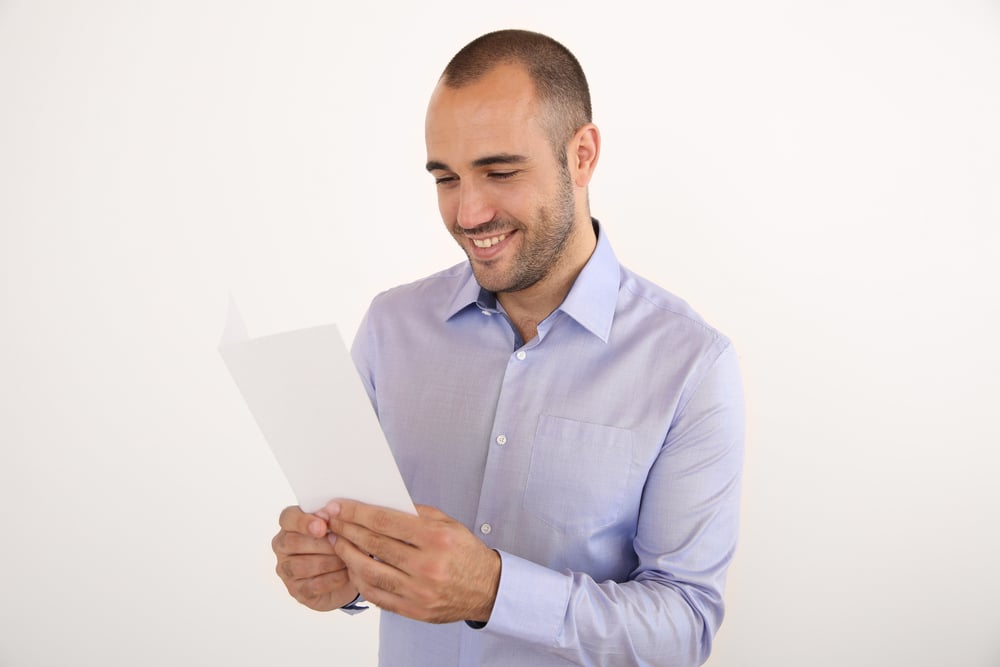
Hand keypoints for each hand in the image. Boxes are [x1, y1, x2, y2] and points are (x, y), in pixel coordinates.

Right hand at [271, 505, 357, 610]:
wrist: (349, 572)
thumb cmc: (341, 542)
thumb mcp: (340, 526)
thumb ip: (334, 518)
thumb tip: (335, 511)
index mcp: (290, 524)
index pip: (288, 517)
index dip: (303, 521)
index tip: (322, 526)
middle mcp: (283, 546)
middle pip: (294, 542)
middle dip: (323, 544)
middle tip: (344, 544)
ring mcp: (286, 569)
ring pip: (302, 565)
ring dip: (329, 562)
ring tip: (347, 559)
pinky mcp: (296, 590)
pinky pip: (312, 585)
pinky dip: (332, 579)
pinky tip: (346, 574)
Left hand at [324, 500, 500, 623]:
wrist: (487, 588)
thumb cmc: (465, 552)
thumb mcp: (447, 523)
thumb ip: (415, 514)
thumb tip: (378, 505)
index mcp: (436, 539)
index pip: (385, 521)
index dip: (356, 512)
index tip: (338, 506)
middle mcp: (427, 566)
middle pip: (373, 544)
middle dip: (346, 530)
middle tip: (329, 521)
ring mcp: (419, 591)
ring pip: (369, 572)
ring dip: (347, 555)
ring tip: (336, 543)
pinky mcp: (414, 610)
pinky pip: (377, 595)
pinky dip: (360, 580)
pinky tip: (352, 567)